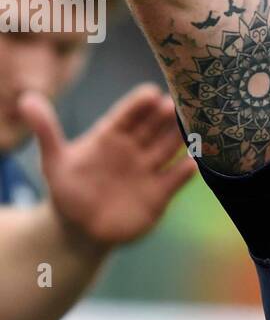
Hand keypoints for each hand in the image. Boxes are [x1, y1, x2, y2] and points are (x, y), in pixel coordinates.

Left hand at [18, 84, 195, 247]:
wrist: (80, 228)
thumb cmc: (68, 189)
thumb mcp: (54, 160)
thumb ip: (46, 130)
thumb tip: (26, 99)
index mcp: (111, 135)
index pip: (128, 115)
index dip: (139, 104)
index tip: (151, 92)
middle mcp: (134, 148)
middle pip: (153, 128)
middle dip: (165, 116)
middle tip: (177, 103)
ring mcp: (148, 169)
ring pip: (169, 148)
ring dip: (180, 137)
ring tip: (192, 125)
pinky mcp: (159, 194)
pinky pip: (174, 180)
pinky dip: (184, 173)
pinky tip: (193, 165)